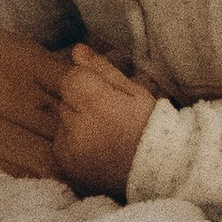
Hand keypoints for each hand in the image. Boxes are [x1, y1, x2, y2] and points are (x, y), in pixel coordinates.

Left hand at [52, 44, 157, 197]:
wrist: (160, 171)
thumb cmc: (151, 126)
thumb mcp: (134, 92)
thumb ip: (102, 70)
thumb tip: (77, 50)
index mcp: (98, 104)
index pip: (71, 79)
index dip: (87, 83)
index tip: (105, 95)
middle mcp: (79, 128)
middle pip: (65, 101)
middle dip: (81, 103)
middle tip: (109, 116)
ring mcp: (71, 150)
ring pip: (62, 122)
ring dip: (76, 123)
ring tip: (104, 134)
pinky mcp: (68, 167)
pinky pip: (61, 145)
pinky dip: (73, 144)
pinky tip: (97, 149)